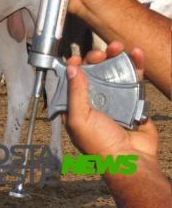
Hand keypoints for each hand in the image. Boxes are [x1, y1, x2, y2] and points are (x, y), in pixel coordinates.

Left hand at [62, 41, 157, 160]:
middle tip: (100, 53)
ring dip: (116, 56)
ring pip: (113, 71)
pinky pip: (134, 79)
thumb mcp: (78, 118)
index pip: (71, 81)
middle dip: (96, 58)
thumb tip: (71, 68)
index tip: (76, 58)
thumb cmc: (99, 145)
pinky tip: (136, 54)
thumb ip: (75, 92)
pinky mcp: (133, 100)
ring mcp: (114, 99)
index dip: (73, 67)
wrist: (131, 160)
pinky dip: (135, 65)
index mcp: (76, 106)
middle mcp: (94, 100)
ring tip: (119, 46)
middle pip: (93, 71)